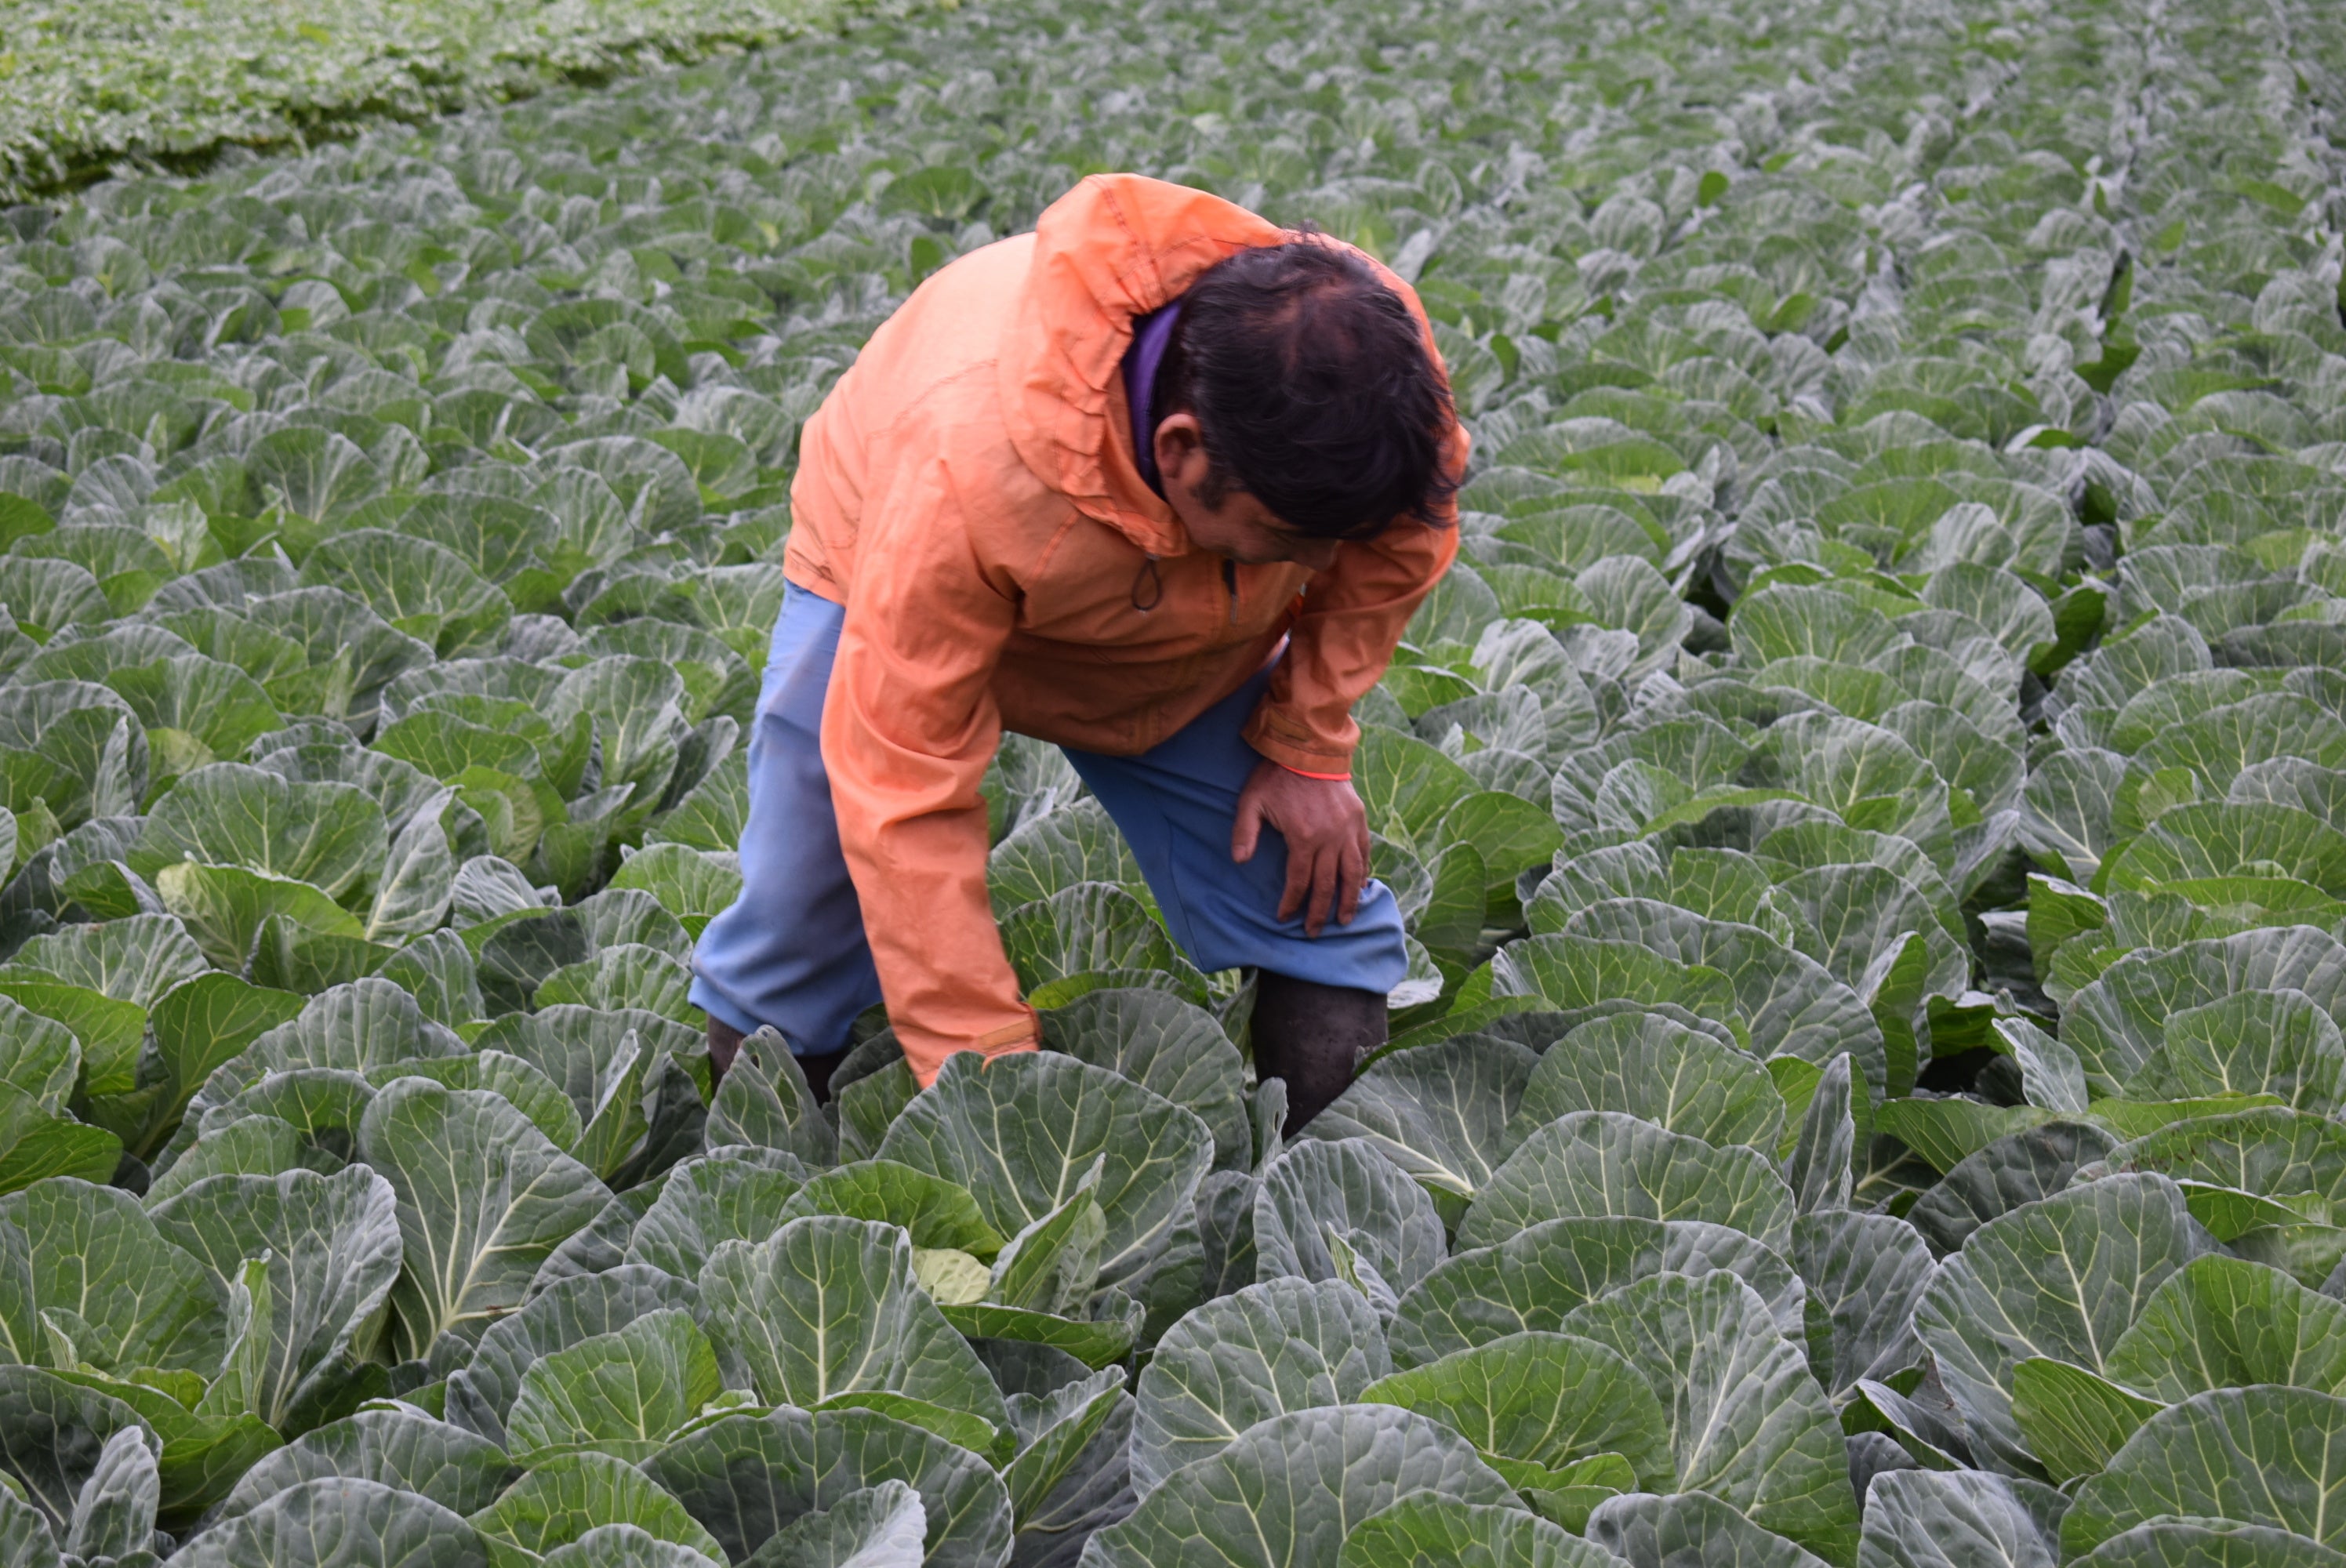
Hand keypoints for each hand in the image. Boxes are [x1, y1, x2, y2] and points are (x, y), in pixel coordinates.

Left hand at [1231, 758, 1371, 937]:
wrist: (1308, 747)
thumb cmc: (1276, 775)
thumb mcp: (1252, 801)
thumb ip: (1244, 832)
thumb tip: (1239, 861)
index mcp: (1304, 838)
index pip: (1299, 881)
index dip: (1292, 903)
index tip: (1284, 917)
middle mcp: (1330, 839)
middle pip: (1327, 885)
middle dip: (1319, 912)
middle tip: (1313, 931)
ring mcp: (1348, 830)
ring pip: (1352, 874)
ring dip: (1348, 900)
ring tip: (1345, 920)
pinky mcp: (1359, 820)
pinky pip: (1364, 853)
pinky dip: (1363, 872)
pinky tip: (1361, 887)